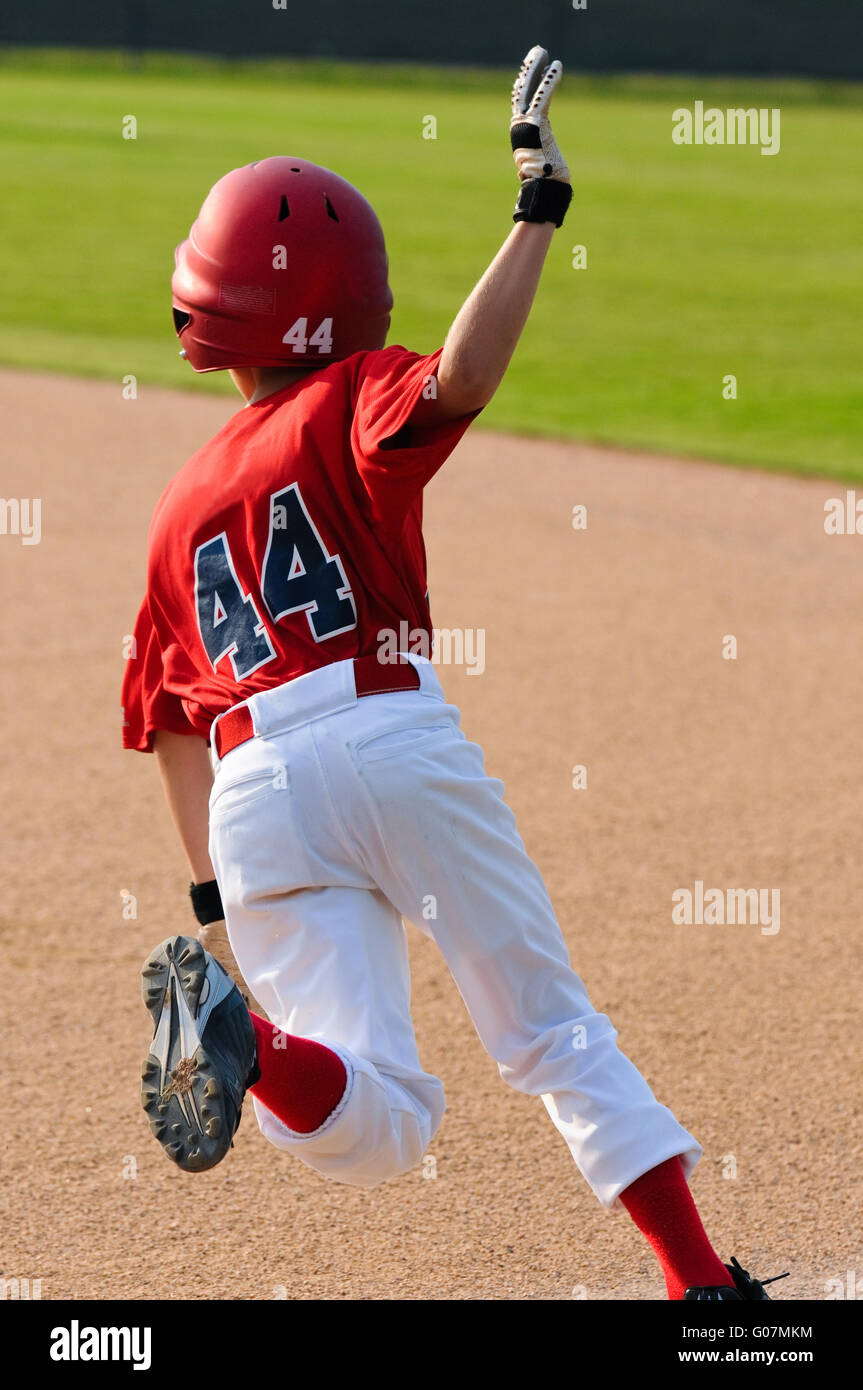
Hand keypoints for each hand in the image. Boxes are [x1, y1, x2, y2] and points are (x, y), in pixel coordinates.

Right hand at [510, 44, 570, 184]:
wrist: (544, 190)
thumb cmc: (544, 184)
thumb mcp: (537, 169)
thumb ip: (532, 163)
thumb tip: (526, 175)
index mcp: (521, 136)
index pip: (521, 104)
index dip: (524, 86)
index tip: (528, 72)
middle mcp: (519, 127)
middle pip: (521, 92)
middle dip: (528, 70)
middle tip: (536, 53)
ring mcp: (526, 124)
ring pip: (529, 89)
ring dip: (535, 68)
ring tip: (542, 51)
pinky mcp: (537, 123)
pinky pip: (543, 95)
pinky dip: (549, 79)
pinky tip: (556, 65)